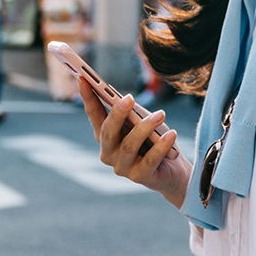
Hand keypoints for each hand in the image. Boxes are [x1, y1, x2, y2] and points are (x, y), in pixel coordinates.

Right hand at [82, 88, 188, 207]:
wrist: (172, 171)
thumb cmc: (153, 140)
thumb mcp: (140, 122)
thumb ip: (130, 113)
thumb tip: (124, 99)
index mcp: (105, 136)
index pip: (94, 115)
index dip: (88, 97)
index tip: (83, 78)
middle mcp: (108, 153)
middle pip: (108, 132)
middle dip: (117, 114)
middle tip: (129, 97)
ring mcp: (122, 167)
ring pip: (129, 145)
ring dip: (145, 128)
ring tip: (160, 114)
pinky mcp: (140, 177)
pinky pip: (150, 159)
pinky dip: (161, 146)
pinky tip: (171, 134)